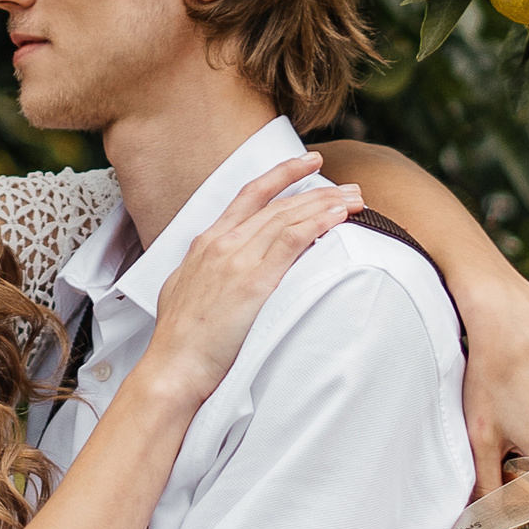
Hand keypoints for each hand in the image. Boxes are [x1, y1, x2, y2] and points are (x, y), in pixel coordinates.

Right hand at [142, 154, 360, 408]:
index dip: (281, 174)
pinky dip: (317, 224)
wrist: (173, 366)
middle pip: (278, 204)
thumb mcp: (184, 290)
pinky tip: (338, 218)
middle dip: (318, 191)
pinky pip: (292, 241)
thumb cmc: (180, 339)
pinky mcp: (253, 282)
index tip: (307, 162)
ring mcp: (237, 260)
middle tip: (349, 188)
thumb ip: (207, 271)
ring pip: (289, 217)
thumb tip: (223, 270)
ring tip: (355, 200)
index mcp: (206, 243)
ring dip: (327, 204)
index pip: (250, 195)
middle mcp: (222, 243)